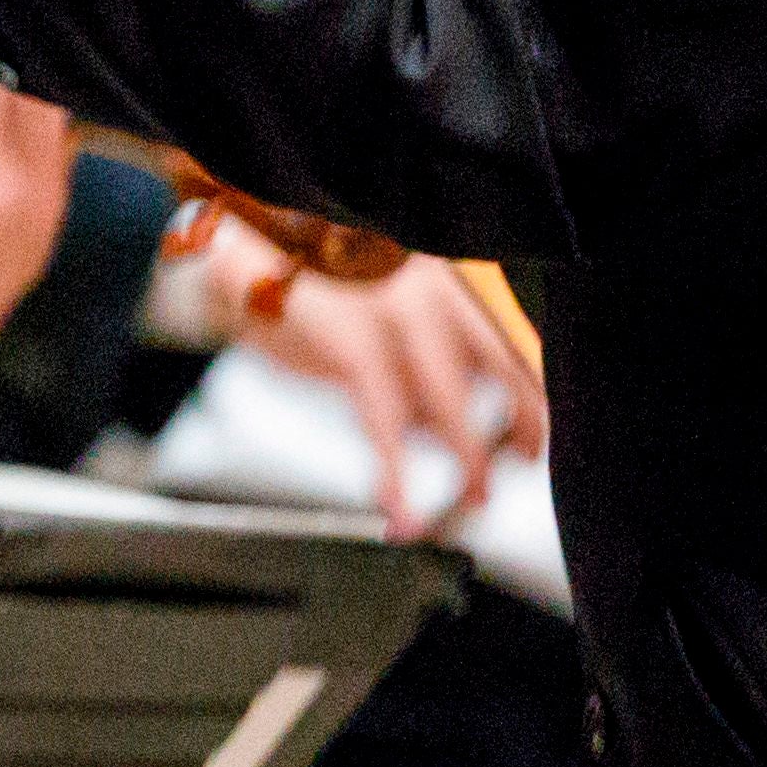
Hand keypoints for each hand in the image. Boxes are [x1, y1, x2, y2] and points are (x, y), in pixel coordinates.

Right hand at [193, 227, 547, 541]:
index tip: (533, 437)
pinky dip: (397, 477)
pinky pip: (390, 429)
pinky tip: (398, 506)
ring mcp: (397, 315)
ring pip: (455, 410)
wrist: (233, 260)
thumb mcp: (382, 307)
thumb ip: (423, 352)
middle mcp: (434, 290)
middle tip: (514, 469)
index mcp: (447, 277)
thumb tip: (451, 422)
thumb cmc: (304, 287)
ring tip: (466, 500)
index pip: (513, 342)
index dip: (533, 397)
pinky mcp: (357, 348)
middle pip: (507, 374)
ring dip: (467, 465)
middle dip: (520, 433)